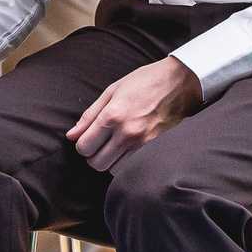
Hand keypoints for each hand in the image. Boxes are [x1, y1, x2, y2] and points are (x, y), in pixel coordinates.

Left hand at [66, 56, 201, 172]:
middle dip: (93, 155)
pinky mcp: (155, 149)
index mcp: (112, 116)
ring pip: (113, 170)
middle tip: (100, 142)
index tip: (89, 137)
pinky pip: (131, 169)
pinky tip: (127, 150)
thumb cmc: (145, 81)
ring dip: (109, 160)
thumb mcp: (112, 90)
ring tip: (115, 144)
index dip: (82, 144)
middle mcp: (126, 133)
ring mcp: (142, 144)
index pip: (84, 147)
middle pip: (96, 163)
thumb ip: (90, 115)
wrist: (180, 82)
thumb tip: (71, 135)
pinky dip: (125, 164)